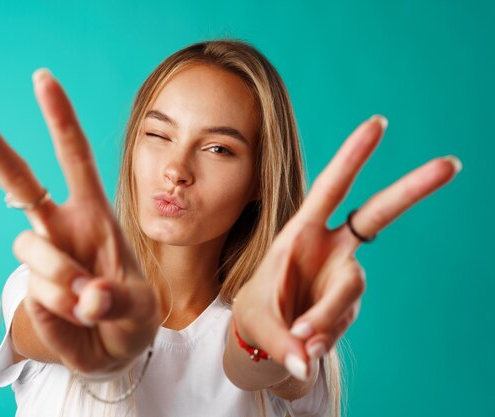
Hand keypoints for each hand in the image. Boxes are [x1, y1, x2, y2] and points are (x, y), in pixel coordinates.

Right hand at [0, 69, 159, 374]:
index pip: (76, 159)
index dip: (60, 119)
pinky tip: (77, 317)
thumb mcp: (141, 308)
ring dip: (62, 279)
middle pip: (18, 181)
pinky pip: (39, 295)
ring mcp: (44, 258)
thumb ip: (118, 301)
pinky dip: (62, 313)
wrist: (115, 349)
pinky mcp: (32, 290)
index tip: (42, 79)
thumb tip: (88, 298)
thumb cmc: (132, 315)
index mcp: (94, 214)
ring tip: (89, 304)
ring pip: (30, 250)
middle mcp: (62, 228)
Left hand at [233, 115, 459, 379]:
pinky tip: (307, 345)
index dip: (352, 157)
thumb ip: (282, 341)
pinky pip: (343, 320)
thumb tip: (307, 360)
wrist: (266, 336)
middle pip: (378, 215)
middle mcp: (330, 248)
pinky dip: (325, 335)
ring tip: (299, 339)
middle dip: (412, 189)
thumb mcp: (256, 322)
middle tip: (451, 163)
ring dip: (325, 317)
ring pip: (350, 290)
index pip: (330, 189)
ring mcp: (345, 274)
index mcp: (301, 233)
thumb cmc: (257, 314)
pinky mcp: (351, 303)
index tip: (378, 123)